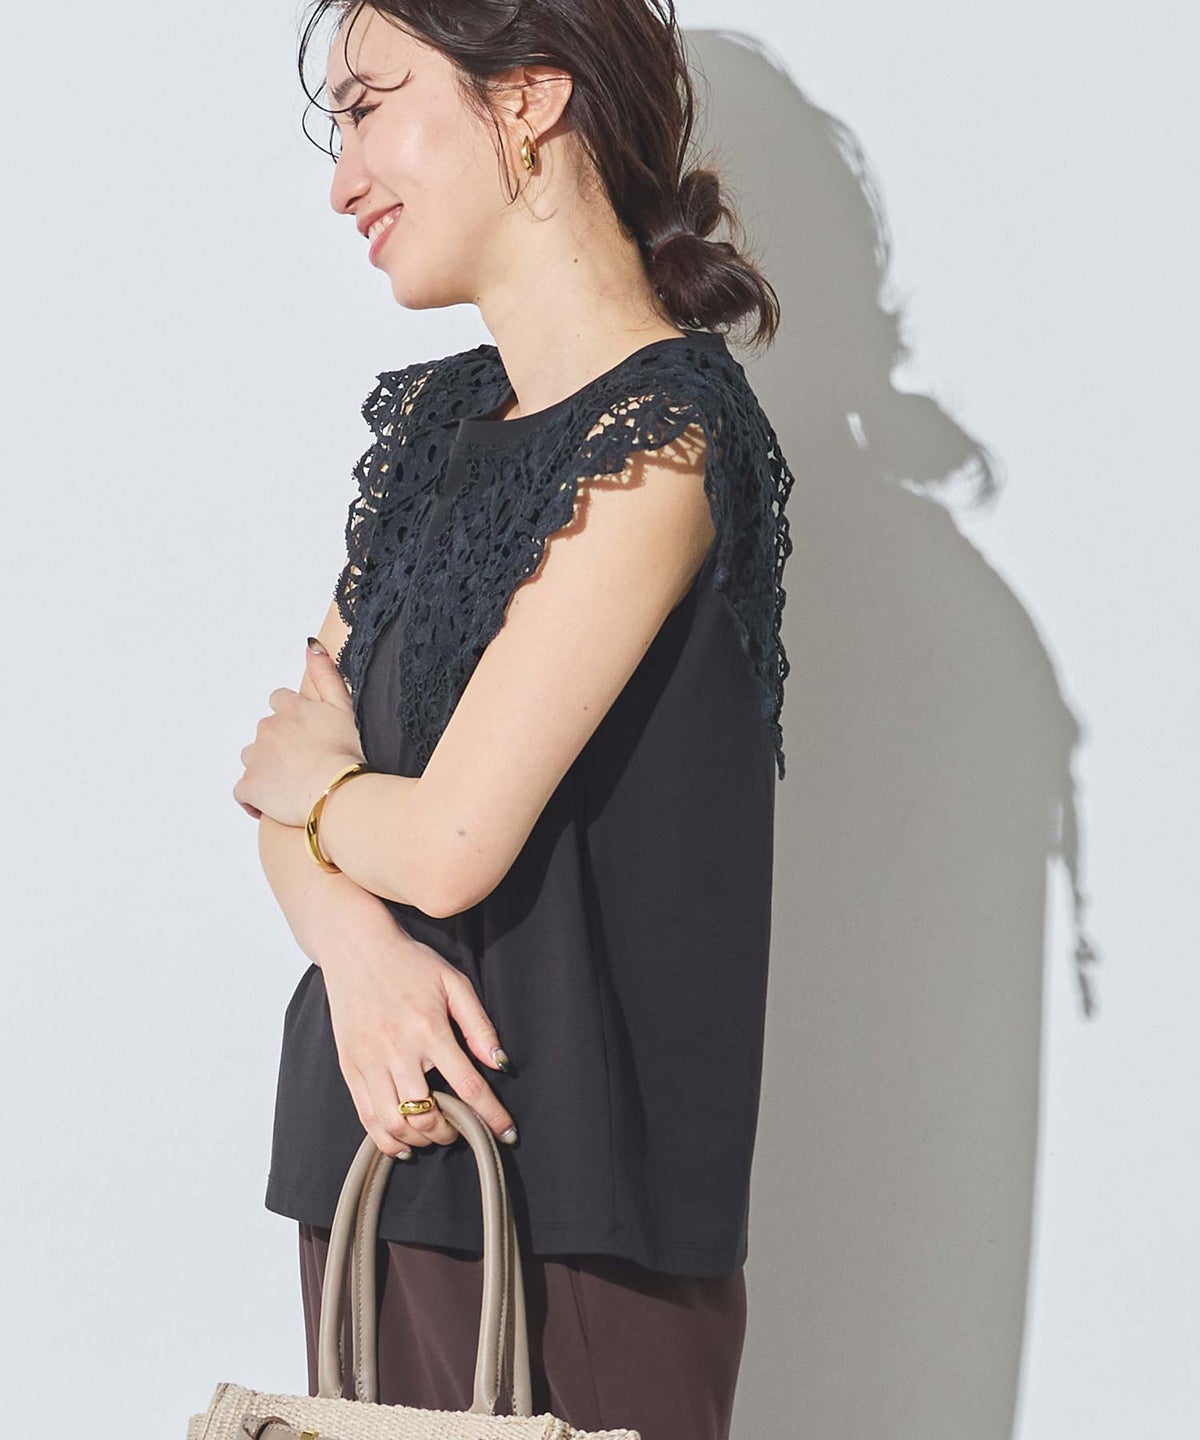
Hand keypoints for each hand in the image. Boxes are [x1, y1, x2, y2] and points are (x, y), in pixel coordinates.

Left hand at [234, 640, 364, 825]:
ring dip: (266, 769)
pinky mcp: (249, 787)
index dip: (293, 719)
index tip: (308, 736)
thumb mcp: (344, 706)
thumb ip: (326, 674)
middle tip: (307, 764)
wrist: (338, 791)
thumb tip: (310, 645)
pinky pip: (244, 793)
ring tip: (293, 785)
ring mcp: (256, 758)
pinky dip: (255, 799)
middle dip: (280, 745)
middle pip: (266, 732)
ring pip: (253, 760)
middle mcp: (268, 728)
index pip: (280, 702)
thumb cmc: (349, 752)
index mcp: (290, 708)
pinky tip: (274, 805)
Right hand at [319, 929, 517, 1157]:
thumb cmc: (410, 964)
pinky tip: (404, 1142)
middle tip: (462, 1127)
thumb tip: (500, 1064)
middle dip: (451, 1132)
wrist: (356, 948)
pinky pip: (367, 1117)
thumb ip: (479, 1026)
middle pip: (426, 1116)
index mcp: (429, 1029)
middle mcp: (397, 1050)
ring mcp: (368, 1062)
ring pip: (394, 1124)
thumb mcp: (454, 983)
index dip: (491, 1116)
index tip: (508, 1134)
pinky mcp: (349, 1068)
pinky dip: (387, 1139)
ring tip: (434, 1133)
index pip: (467, 1086)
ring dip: (420, 1140)